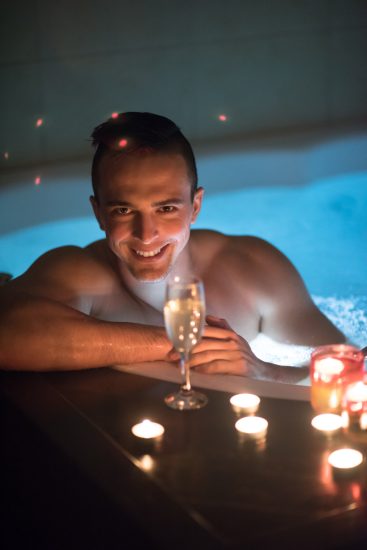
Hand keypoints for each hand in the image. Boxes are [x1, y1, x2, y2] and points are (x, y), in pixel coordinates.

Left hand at [171, 315, 308, 382]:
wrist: (264, 372)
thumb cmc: (246, 355)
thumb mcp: (236, 338)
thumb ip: (223, 327)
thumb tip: (208, 317)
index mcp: (229, 334)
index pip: (204, 332)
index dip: (187, 337)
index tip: (174, 343)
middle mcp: (232, 342)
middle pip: (203, 344)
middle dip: (184, 351)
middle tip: (171, 356)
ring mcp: (235, 354)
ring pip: (207, 356)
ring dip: (190, 361)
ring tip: (179, 365)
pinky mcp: (238, 367)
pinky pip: (215, 367)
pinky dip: (203, 369)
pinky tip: (194, 371)